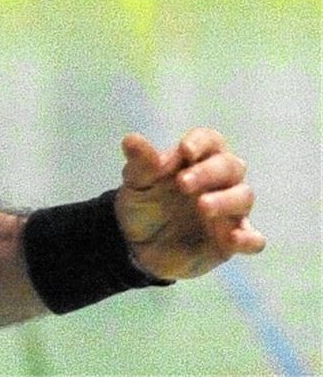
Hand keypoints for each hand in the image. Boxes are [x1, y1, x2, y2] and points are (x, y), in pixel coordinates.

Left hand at [114, 128, 265, 280]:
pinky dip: (249, 238)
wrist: (138, 244)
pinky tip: (232, 240)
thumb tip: (131, 140)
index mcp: (196, 159)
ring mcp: (228, 211)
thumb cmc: (143, 202)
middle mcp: (218, 181)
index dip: (201, 143)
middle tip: (183, 183)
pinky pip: (253, 239)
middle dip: (209, 172)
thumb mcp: (136, 182)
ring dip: (226, 200)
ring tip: (202, 207)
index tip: (184, 151)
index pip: (210, 140)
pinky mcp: (231, 241)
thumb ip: (140, 163)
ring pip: (244, 196)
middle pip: (230, 166)